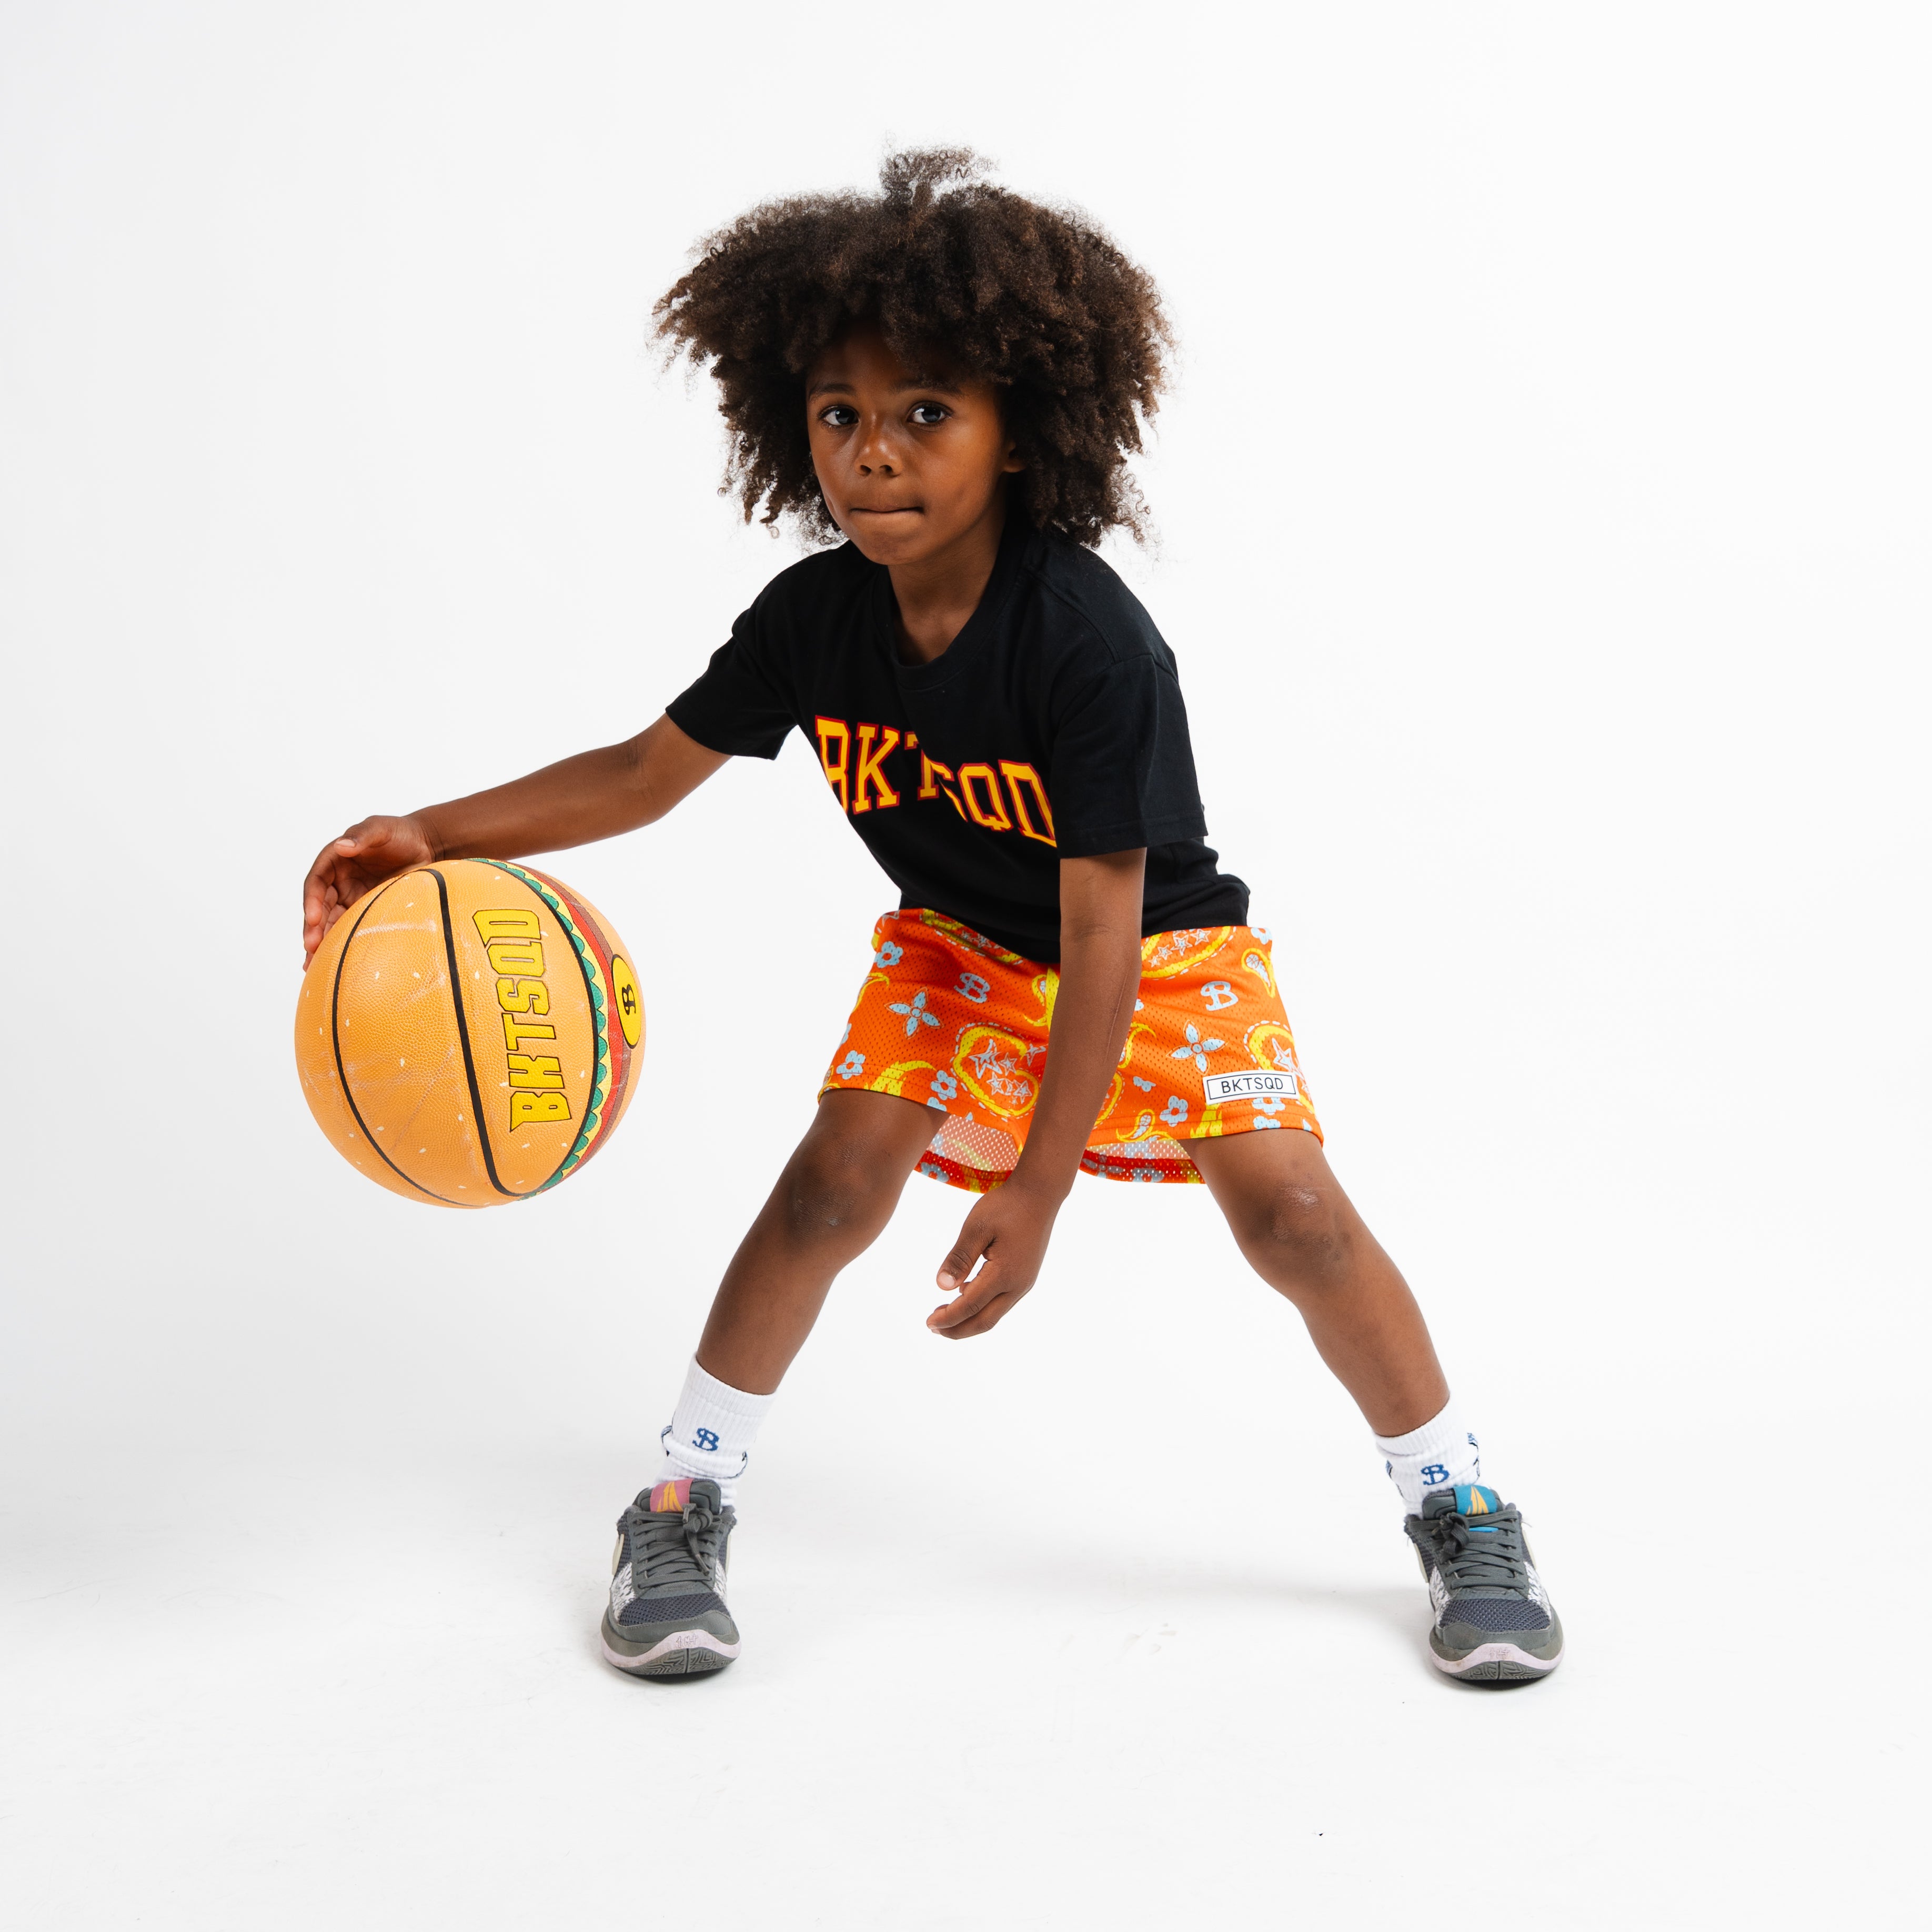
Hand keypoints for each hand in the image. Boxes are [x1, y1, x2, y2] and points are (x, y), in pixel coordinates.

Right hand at [301, 814, 436, 967]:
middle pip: (320, 906)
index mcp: (335, 860)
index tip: (313, 917)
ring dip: (320, 941)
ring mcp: (350, 896)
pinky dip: (338, 943)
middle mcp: (338, 880)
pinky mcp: (364, 909)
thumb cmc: (400, 833)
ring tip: (312, 964)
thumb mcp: (381, 829)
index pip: (317, 882)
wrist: (425, 845)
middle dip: (313, 927)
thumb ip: (363, 836)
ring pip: (330, 921)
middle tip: (311, 948)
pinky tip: (329, 961)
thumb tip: (341, 846)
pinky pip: (348, 927)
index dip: (312, 900)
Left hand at [927, 1180, 1061, 1339]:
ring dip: (969, 1319)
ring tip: (944, 1315)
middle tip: (933, 1329)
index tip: (928, 1323)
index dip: (949, 1318)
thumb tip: (941, 1287)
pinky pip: (1002, 1301)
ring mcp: (1024, 1282)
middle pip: (985, 1320)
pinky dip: (981, 1306)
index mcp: (1004, 1274)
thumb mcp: (976, 1228)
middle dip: (958, 1329)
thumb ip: (959, 1258)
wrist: (1039, 1194)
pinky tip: (964, 1294)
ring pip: (995, 1314)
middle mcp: (1018, 1285)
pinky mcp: (1025, 1276)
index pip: (971, 1305)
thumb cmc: (1006, 1206)